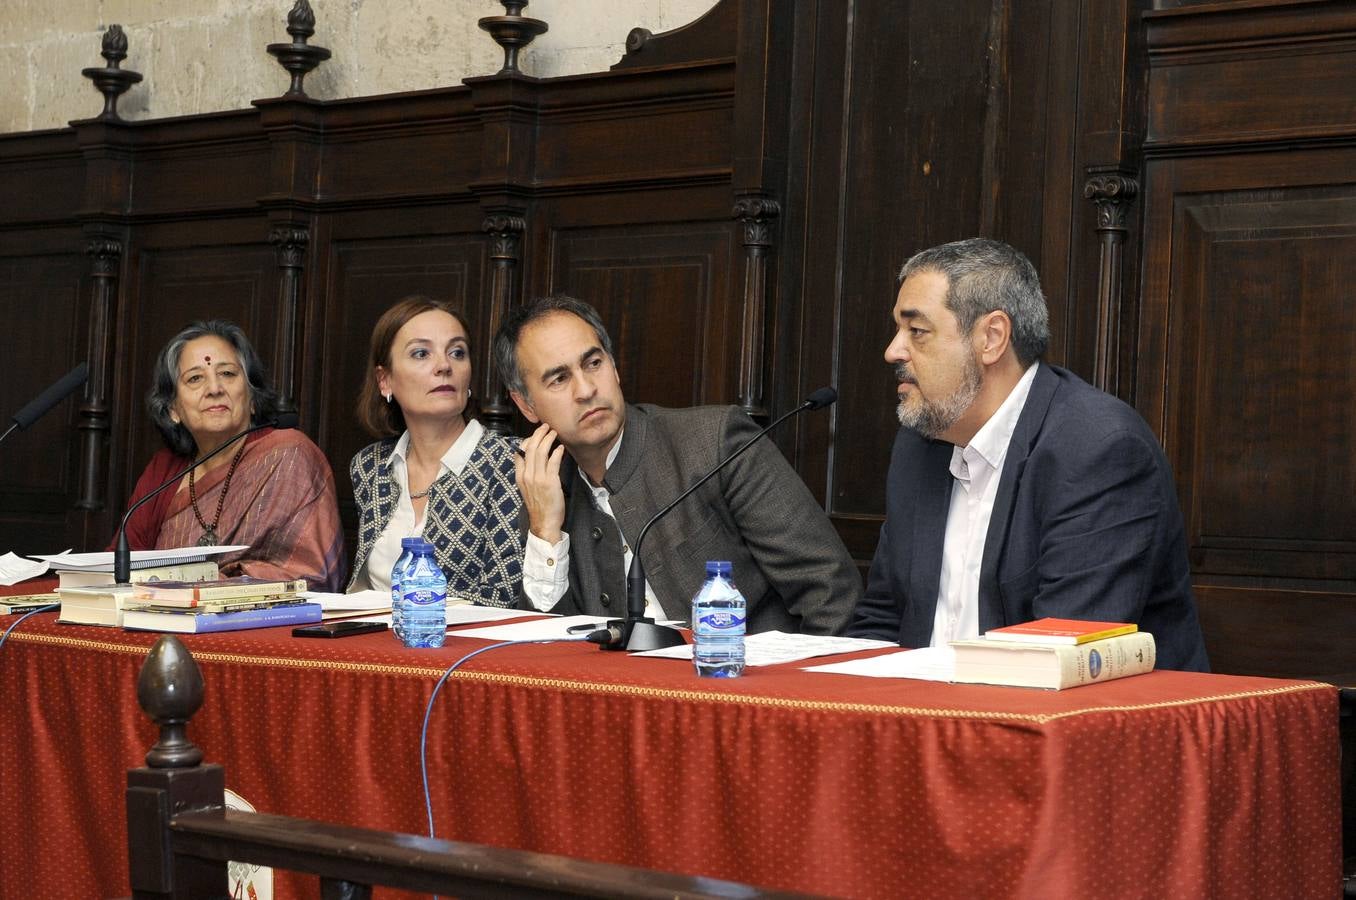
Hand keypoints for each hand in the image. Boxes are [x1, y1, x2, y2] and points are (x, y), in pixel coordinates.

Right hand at [515, 424, 565, 543]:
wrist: (544, 523)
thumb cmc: (539, 506)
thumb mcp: (526, 489)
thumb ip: (526, 473)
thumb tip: (528, 458)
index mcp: (520, 477)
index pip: (519, 453)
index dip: (528, 440)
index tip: (536, 435)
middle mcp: (527, 476)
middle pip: (531, 448)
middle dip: (538, 434)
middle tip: (546, 427)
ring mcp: (538, 479)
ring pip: (541, 452)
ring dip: (548, 439)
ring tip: (554, 433)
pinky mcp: (550, 482)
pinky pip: (553, 462)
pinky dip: (557, 452)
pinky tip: (560, 448)